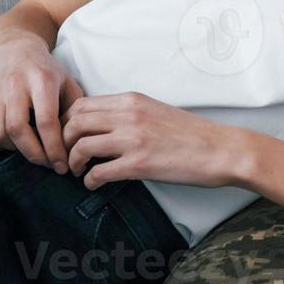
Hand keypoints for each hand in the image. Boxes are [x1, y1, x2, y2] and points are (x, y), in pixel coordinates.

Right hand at [0, 34, 84, 173]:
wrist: (14, 51)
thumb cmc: (46, 71)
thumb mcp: (67, 82)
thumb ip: (74, 110)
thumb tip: (76, 143)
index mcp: (41, 79)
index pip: (46, 121)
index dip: (54, 148)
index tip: (62, 165)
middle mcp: (15, 85)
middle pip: (18, 129)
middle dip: (34, 154)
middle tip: (48, 165)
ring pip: (0, 134)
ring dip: (18, 151)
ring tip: (34, 151)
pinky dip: (3, 146)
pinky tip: (17, 142)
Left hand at [60, 91, 240, 189]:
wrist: (220, 149)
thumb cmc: (191, 134)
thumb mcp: (155, 110)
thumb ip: (128, 113)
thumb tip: (102, 125)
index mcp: (131, 100)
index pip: (81, 104)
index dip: (66, 122)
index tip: (68, 137)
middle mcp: (128, 115)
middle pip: (74, 122)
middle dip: (63, 141)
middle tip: (66, 156)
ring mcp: (133, 139)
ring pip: (81, 145)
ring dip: (73, 162)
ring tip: (78, 171)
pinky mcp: (139, 164)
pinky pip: (98, 172)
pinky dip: (89, 180)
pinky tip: (94, 183)